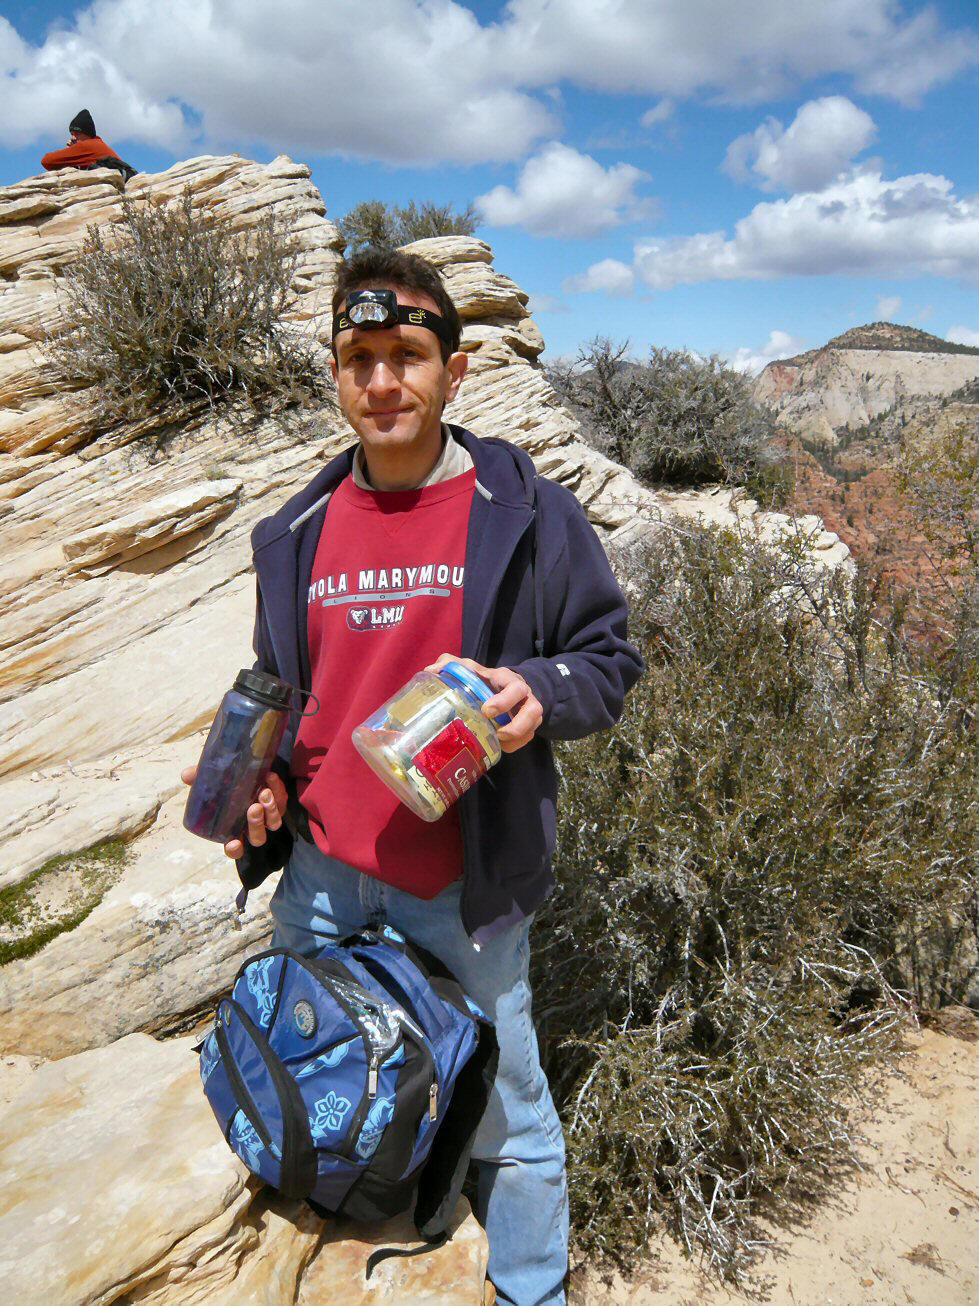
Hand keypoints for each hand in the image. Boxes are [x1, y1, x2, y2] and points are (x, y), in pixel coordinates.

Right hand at [180, 765, 287, 858]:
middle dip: (256, 824)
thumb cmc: (226, 780)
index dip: (234, 849)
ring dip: (270, 811)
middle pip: (258, 837)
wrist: (249, 765)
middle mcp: (251, 826)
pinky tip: (271, 777)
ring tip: (264, 793)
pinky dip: (278, 791)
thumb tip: (186, 775)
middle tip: (253, 807)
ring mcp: (267, 816)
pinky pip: (283, 802)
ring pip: (273, 823)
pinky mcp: (279, 803)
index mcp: (233, 827)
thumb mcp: (211, 779)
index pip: (234, 848)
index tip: (233, 844)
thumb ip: (199, 778)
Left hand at [426, 655, 542, 752]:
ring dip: (518, 736)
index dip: (504, 701)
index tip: (486, 711)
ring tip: (499, 740)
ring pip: (535, 725)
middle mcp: (523, 696)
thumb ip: (451, 665)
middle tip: (497, 731)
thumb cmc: (484, 678)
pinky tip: (501, 746)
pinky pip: (528, 737)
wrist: (504, 685)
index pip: (514, 687)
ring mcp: (528, 711)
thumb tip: (431, 670)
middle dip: (517, 724)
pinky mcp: (528, 725)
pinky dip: (516, 744)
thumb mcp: (470, 668)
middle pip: (534, 709)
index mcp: (507, 680)